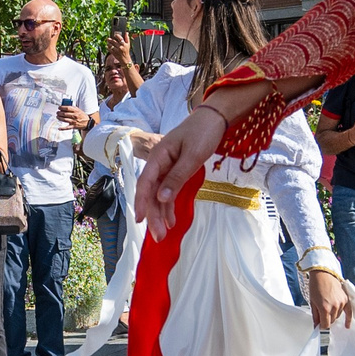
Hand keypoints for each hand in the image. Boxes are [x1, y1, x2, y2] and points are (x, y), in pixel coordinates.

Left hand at [58, 104, 95, 131]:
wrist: (88, 122)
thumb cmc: (82, 115)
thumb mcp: (78, 110)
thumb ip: (72, 108)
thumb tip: (64, 107)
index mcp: (76, 111)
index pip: (67, 108)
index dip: (61, 107)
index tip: (59, 107)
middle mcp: (74, 116)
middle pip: (64, 114)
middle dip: (59, 113)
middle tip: (57, 112)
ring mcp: (74, 121)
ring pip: (64, 120)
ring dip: (59, 118)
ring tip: (57, 117)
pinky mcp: (73, 126)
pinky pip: (67, 127)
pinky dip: (63, 128)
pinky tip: (59, 128)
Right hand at [134, 104, 225, 236]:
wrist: (214, 119)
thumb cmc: (202, 132)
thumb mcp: (192, 155)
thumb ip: (177, 177)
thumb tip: (161, 198)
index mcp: (158, 157)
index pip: (145, 183)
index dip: (142, 202)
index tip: (141, 220)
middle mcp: (159, 163)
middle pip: (151, 192)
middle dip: (153, 215)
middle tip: (158, 236)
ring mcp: (167, 168)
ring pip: (159, 194)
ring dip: (160, 214)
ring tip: (163, 234)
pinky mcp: (176, 171)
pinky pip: (169, 191)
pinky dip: (169, 205)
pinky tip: (171, 220)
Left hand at [307, 268, 351, 330]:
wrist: (323, 274)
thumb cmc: (316, 286)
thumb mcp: (312, 302)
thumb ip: (315, 315)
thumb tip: (316, 325)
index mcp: (324, 308)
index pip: (325, 324)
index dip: (322, 326)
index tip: (320, 326)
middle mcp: (334, 307)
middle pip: (332, 321)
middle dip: (327, 320)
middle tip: (322, 316)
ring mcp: (341, 303)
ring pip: (338, 316)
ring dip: (333, 316)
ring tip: (328, 309)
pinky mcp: (345, 299)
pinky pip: (348, 312)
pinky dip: (347, 318)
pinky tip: (347, 325)